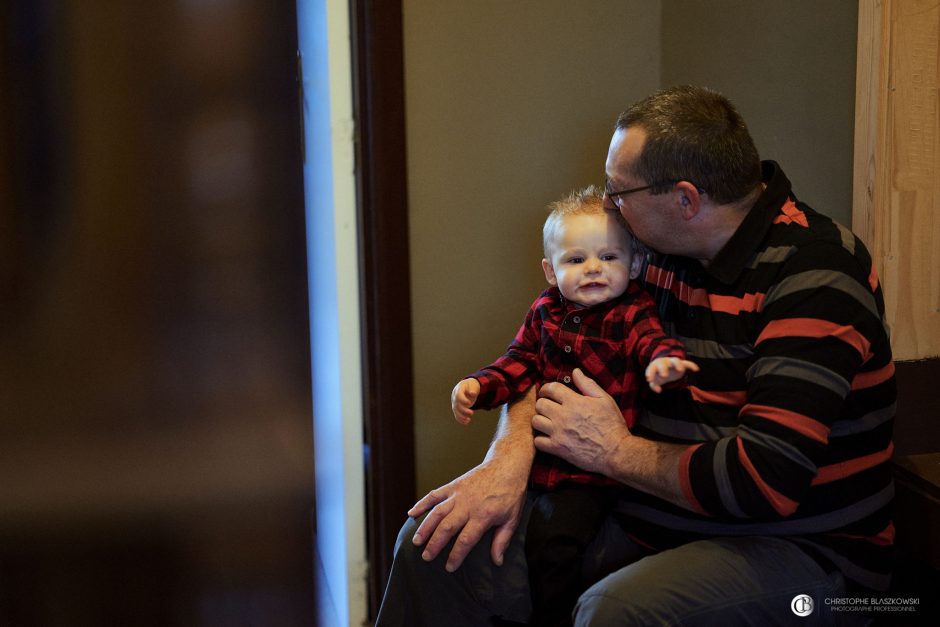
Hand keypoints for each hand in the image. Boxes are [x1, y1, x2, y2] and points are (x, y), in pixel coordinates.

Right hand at [408, 456, 527, 571]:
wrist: (507, 465)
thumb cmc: (511, 493)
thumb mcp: (512, 519)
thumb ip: (502, 540)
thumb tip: (497, 562)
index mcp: (483, 515)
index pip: (466, 540)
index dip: (456, 555)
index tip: (449, 567)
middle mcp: (468, 505)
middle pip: (447, 527)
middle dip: (435, 544)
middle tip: (426, 557)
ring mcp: (458, 494)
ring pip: (437, 512)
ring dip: (425, 527)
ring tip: (416, 541)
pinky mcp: (453, 485)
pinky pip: (434, 494)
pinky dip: (422, 503)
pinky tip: (411, 513)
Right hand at [451, 378, 480, 424]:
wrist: (465, 387)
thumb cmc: (470, 386)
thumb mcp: (473, 385)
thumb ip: (473, 390)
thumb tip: (473, 393)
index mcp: (458, 390)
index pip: (458, 396)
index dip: (463, 400)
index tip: (469, 403)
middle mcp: (455, 397)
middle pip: (457, 405)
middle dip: (464, 410)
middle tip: (472, 413)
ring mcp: (455, 403)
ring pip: (456, 411)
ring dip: (461, 417)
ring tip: (468, 420)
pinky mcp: (457, 409)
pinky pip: (457, 415)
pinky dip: (461, 419)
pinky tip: (466, 422)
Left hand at [532, 368, 629, 476]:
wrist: (616, 452)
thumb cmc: (612, 425)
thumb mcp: (605, 400)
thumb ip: (588, 384)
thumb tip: (575, 371)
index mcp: (574, 402)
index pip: (551, 388)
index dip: (546, 388)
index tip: (547, 392)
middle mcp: (563, 416)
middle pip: (540, 404)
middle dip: (543, 403)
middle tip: (549, 408)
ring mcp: (559, 433)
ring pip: (536, 421)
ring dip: (540, 420)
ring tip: (547, 422)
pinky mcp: (557, 448)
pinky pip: (538, 441)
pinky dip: (541, 440)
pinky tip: (549, 438)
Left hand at [646, 357, 698, 392]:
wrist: (665, 368)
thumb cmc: (658, 375)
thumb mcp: (654, 380)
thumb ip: (654, 385)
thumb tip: (659, 390)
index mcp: (655, 366)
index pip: (651, 368)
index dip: (650, 373)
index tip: (649, 379)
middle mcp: (664, 362)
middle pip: (663, 363)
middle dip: (663, 369)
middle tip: (664, 376)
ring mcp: (673, 363)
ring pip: (675, 360)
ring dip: (677, 364)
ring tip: (680, 370)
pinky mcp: (681, 364)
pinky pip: (687, 363)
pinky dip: (691, 365)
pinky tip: (696, 369)